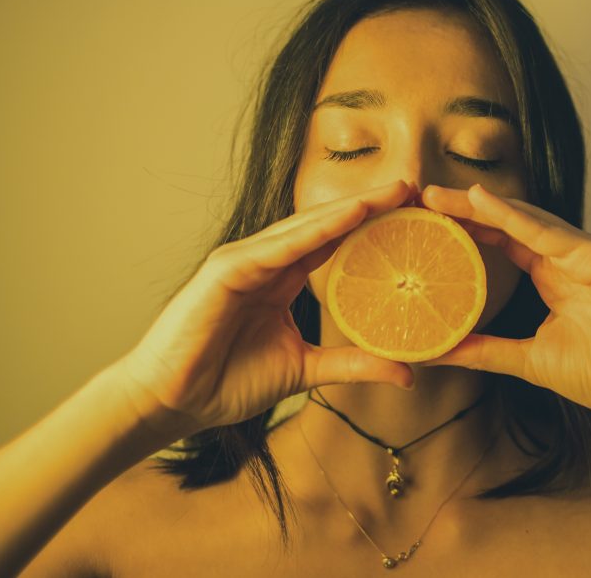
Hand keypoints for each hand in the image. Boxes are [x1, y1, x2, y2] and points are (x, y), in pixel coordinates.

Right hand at [112, 180, 417, 443]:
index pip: (337, 243)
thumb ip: (353, 364)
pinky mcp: (226, 270)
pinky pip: (278, 247)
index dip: (375, 226)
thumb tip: (408, 374)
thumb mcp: (306, 370)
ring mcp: (245, 261)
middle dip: (371, 206)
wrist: (173, 403)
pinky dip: (313, 230)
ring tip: (393, 192)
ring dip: (350, 208)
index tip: (417, 213)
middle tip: (414, 187)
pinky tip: (347, 216)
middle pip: (327, 226)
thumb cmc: (226, 382)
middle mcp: (267, 261)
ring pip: (306, 227)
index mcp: (283, 278)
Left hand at [419, 183, 590, 419]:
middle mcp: (564, 257)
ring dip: (480, 206)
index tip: (422, 224)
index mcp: (550, 276)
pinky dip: (515, 217)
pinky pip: (550, 234)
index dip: (462, 230)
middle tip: (419, 198)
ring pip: (523, 218)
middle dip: (463, 209)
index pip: (499, 242)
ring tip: (440, 196)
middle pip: (505, 223)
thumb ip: (486, 351)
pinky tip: (483, 203)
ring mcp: (582, 253)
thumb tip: (438, 351)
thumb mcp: (529, 361)